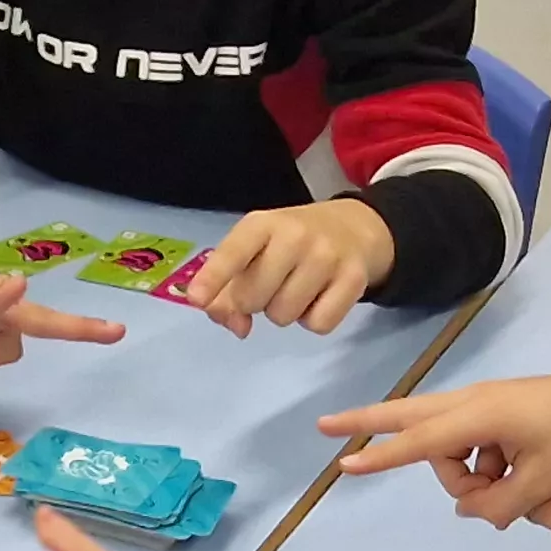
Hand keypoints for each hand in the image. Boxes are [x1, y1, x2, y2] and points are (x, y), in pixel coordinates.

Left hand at [187, 197, 391, 336]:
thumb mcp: (255, 252)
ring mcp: (327, 257)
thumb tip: (236, 325)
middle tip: (271, 284)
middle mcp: (295, 236)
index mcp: (262, 224)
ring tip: (297, 288)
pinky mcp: (354, 280)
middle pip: (253, 298)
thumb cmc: (290, 244)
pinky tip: (320, 298)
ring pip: (284, 316)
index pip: (233, 252)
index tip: (196, 299)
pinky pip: (318, 325)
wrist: (354, 228)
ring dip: (284, 312)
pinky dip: (314, 320)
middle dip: (254, 302)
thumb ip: (229, 291)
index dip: (213, 277)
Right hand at [320, 371, 550, 527]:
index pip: (419, 442)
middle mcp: (478, 402)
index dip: (379, 456)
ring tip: (518, 493)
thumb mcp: (543, 484)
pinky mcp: (504, 411)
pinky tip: (523, 480)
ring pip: (449, 443)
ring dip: (467, 475)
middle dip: (369, 423)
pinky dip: (484, 465)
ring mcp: (490, 404)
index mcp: (483, 415)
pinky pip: (473, 443)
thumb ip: (498, 504)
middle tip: (323, 426)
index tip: (342, 463)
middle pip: (410, 415)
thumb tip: (469, 509)